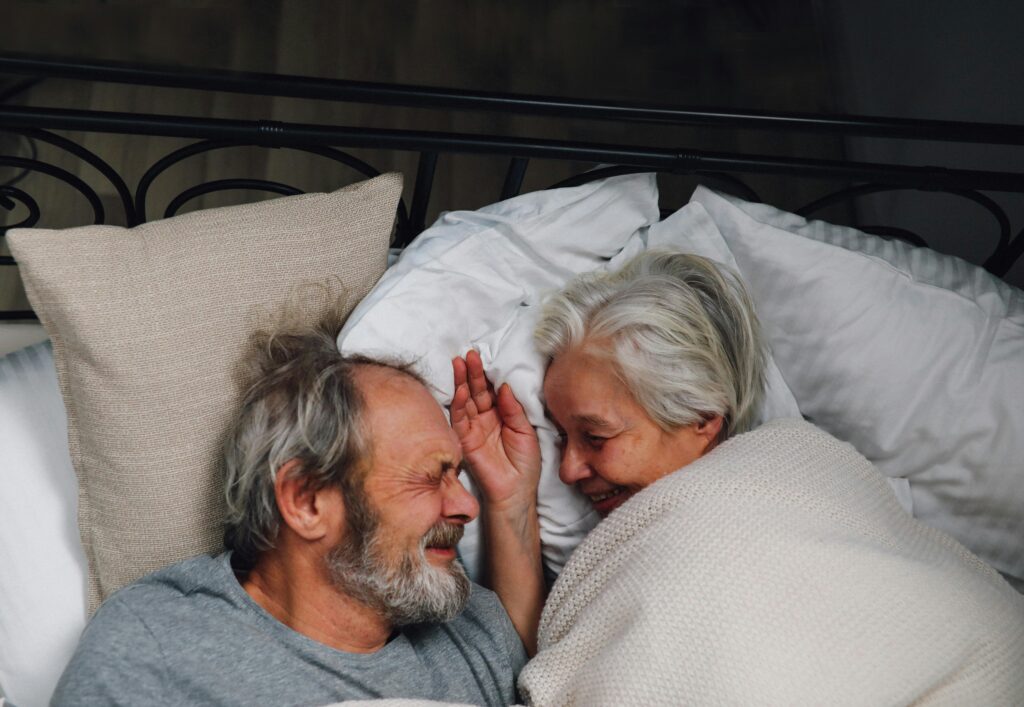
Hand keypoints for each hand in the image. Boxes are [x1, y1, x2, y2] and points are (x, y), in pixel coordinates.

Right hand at [451, 349, 540, 509]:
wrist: (517, 491)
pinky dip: (458, 403)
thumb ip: (514, 409)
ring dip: (461, 382)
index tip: (483, 357)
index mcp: (501, 413)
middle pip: (476, 390)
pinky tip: (460, 390)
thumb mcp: (526, 431)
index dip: (487, 374)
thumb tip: (504, 385)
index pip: (491, 389)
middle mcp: (485, 418)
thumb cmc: (525, 463)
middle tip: (469, 354)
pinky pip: (459, 419)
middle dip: (472, 372)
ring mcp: (473, 428)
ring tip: (460, 363)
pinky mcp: (465, 440)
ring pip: (465, 400)